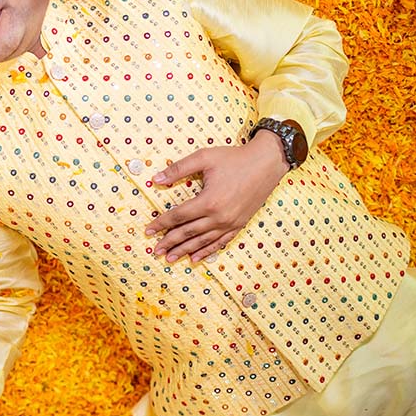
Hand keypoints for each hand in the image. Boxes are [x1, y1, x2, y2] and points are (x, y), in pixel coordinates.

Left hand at [145, 133, 287, 262]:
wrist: (267, 162)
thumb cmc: (234, 158)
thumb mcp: (204, 157)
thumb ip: (178, 169)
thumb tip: (156, 179)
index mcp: (208, 201)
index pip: (178, 216)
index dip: (161, 223)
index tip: (148, 230)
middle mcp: (219, 216)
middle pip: (188, 233)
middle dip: (170, 242)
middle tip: (156, 250)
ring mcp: (230, 222)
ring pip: (203, 241)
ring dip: (185, 250)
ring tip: (170, 258)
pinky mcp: (240, 224)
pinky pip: (220, 242)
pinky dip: (206, 251)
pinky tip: (195, 258)